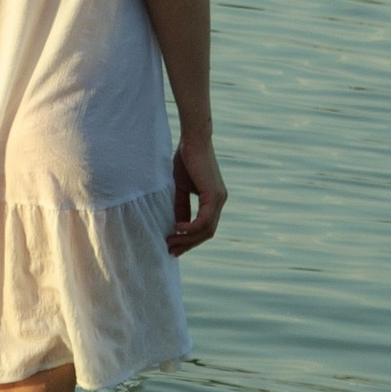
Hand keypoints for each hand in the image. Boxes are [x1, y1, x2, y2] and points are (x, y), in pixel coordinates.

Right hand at [168, 134, 225, 253]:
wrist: (193, 140)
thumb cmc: (186, 159)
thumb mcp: (180, 187)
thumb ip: (181, 206)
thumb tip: (176, 225)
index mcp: (214, 200)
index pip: (205, 227)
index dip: (190, 239)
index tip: (174, 245)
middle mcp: (220, 201)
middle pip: (207, 233)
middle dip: (189, 244)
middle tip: (172, 251)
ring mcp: (219, 199)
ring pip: (206, 230)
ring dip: (187, 239)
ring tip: (170, 242)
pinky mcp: (214, 195)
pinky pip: (203, 220)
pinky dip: (189, 228)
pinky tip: (176, 228)